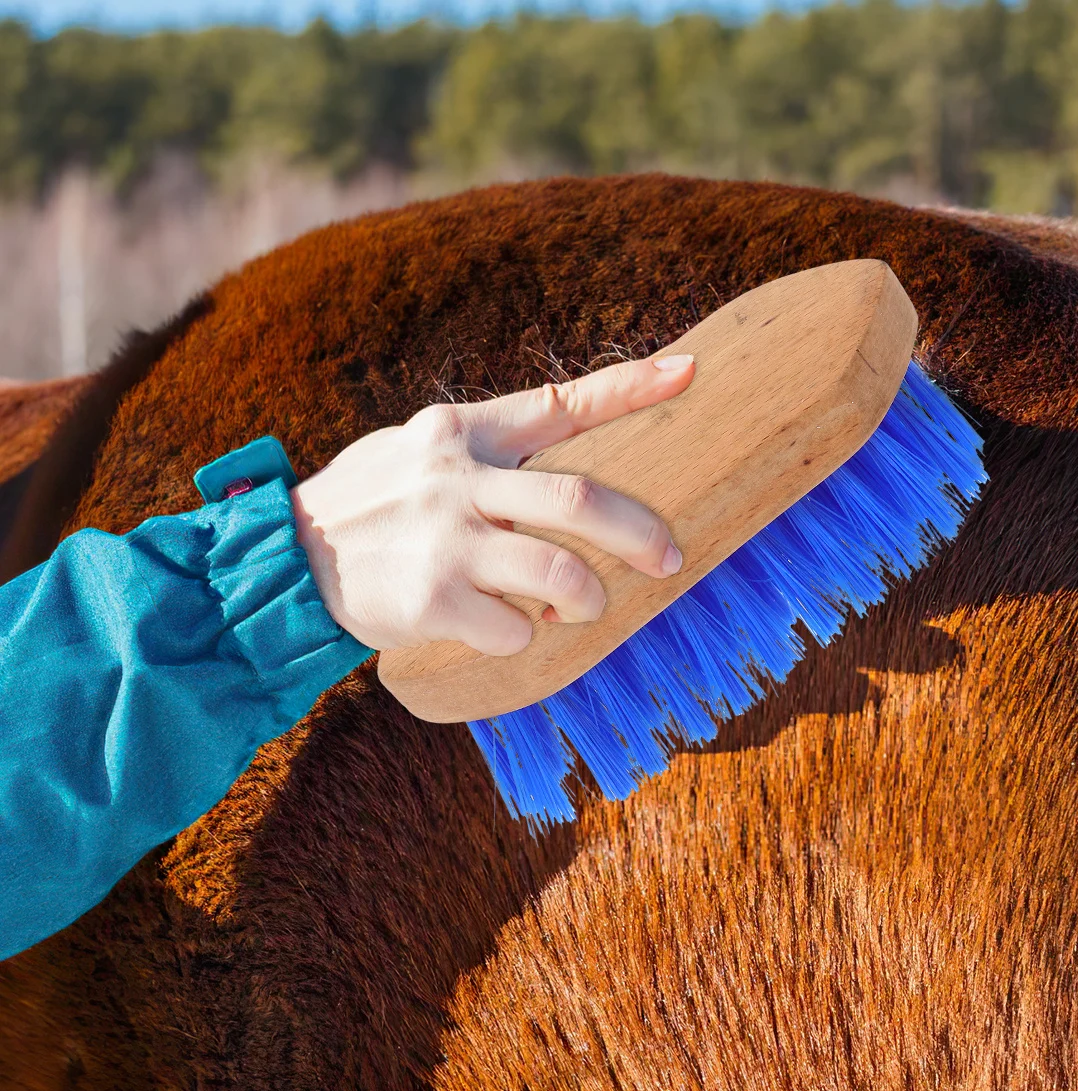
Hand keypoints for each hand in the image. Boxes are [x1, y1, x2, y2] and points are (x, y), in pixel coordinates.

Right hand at [290, 353, 694, 655]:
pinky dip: (526, 635)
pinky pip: (515, 626)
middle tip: (669, 558)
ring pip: (559, 571)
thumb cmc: (369, 507)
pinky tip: (506, 629)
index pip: (559, 403)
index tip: (691, 369)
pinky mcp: (433, 598)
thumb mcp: (417, 451)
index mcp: (461, 433)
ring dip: (587, 598)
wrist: (286, 560)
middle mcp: (458, 478)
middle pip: (580, 498)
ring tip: (586, 609)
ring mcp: (446, 539)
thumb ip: (485, 454)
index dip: (631, 387)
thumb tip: (565, 469)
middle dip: (639, 532)